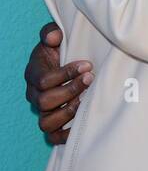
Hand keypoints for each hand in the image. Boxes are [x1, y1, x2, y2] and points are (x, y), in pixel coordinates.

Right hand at [24, 22, 93, 142]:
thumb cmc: (61, 51)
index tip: (87, 65)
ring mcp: (42, 112)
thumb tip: (54, 37)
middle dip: (70, 90)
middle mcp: (34, 96)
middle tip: (90, 79)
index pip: (43, 80)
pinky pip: (53, 138)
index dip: (66, 74)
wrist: (67, 65)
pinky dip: (66, 136)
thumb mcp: (55, 37)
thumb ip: (51, 32)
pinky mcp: (52, 126)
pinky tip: (83, 123)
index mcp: (33, 74)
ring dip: (68, 112)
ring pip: (46, 122)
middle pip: (45, 102)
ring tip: (86, 100)